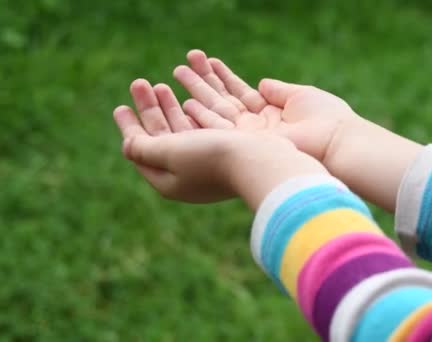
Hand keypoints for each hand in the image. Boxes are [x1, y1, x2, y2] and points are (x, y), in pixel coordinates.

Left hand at [113, 79, 326, 207]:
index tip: (121, 106)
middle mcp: (187, 177)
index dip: (129, 127)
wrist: (260, 162)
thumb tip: (128, 145)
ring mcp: (208, 167)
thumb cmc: (212, 157)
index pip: (141, 152)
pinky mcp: (227, 156)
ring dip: (169, 107)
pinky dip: (191, 113)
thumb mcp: (169, 151)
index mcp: (169, 182)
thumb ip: (144, 148)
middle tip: (140, 83)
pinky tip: (189, 99)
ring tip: (160, 84)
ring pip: (181, 132)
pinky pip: (201, 131)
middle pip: (161, 139)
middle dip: (150, 110)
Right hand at [173, 50, 359, 162]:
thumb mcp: (299, 96)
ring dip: (195, 94)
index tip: (206, 60)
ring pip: (215, 113)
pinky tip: (183, 103)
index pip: (239, 92)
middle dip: (201, 83)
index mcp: (270, 114)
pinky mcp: (246, 147)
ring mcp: (249, 138)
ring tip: (176, 75)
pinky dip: (200, 117)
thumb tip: (261, 83)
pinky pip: (218, 130)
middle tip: (180, 66)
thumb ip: (277, 90)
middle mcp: (255, 127)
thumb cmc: (326, 118)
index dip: (222, 76)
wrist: (335, 143)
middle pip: (222, 101)